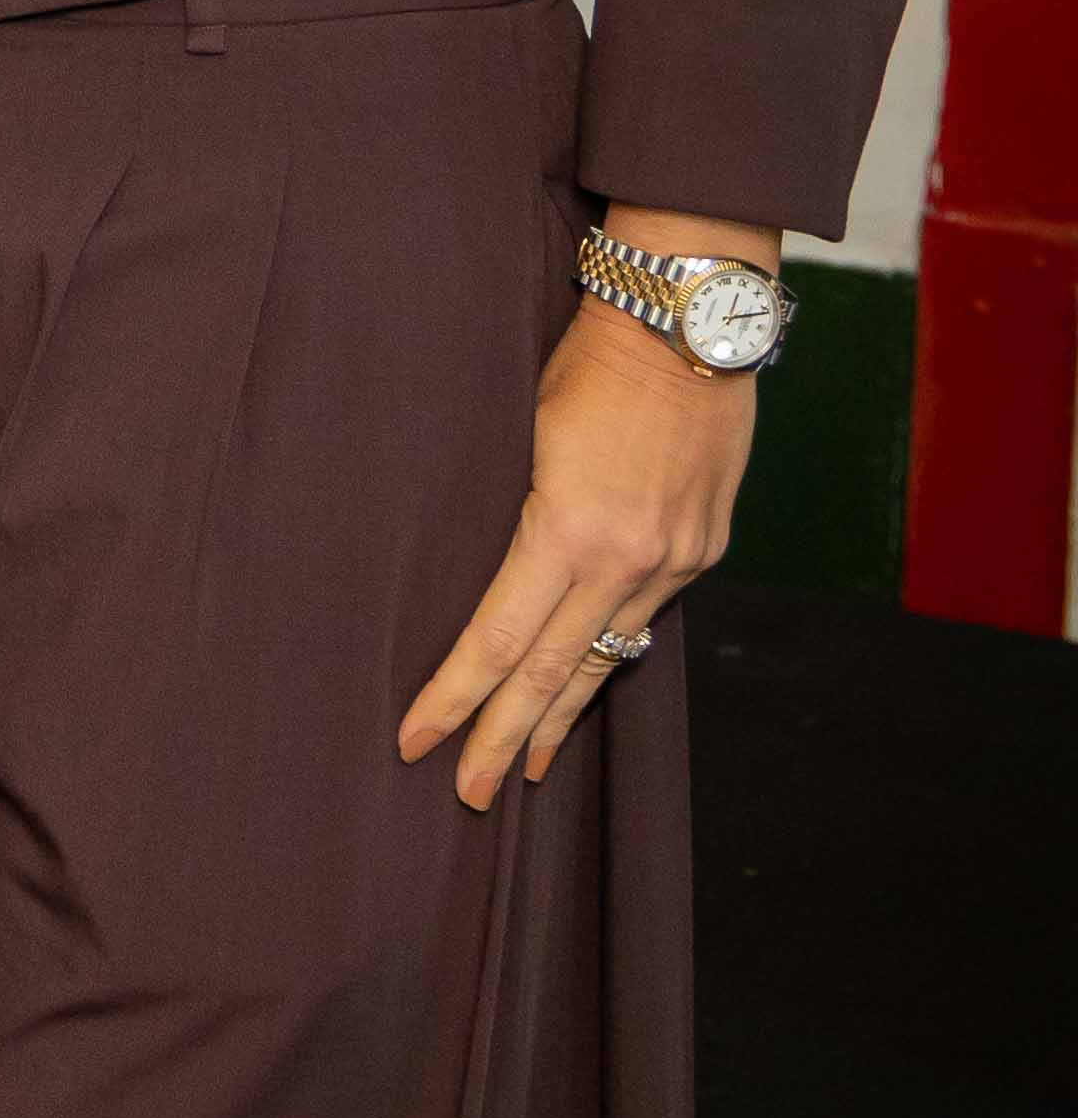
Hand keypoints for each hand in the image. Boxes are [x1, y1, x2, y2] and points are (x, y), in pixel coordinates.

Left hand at [398, 227, 767, 812]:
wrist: (690, 321)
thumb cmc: (588, 359)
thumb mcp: (525, 432)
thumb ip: (515, 517)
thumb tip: (485, 576)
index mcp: (568, 530)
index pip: (496, 641)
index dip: (453, 698)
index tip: (415, 742)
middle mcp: (628, 558)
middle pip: (550, 673)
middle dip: (504, 739)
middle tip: (465, 796)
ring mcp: (674, 558)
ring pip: (603, 657)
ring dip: (560, 718)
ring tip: (522, 769)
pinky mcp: (703, 548)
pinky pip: (646, 619)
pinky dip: (608, 658)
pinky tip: (583, 686)